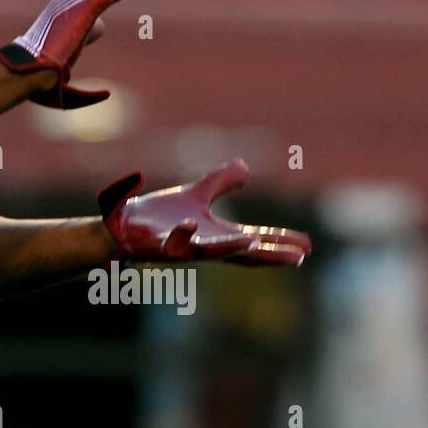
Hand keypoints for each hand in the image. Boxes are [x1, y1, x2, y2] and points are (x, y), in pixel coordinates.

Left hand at [98, 158, 311, 266]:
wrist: (121, 226)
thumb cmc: (160, 216)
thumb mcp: (196, 195)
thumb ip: (221, 182)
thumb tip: (247, 168)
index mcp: (214, 235)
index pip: (253, 241)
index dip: (278, 244)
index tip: (306, 249)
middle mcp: (201, 245)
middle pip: (240, 253)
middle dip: (268, 255)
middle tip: (298, 258)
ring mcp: (178, 247)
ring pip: (206, 251)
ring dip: (226, 246)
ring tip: (251, 239)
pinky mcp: (154, 246)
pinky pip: (168, 242)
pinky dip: (179, 235)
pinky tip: (189, 224)